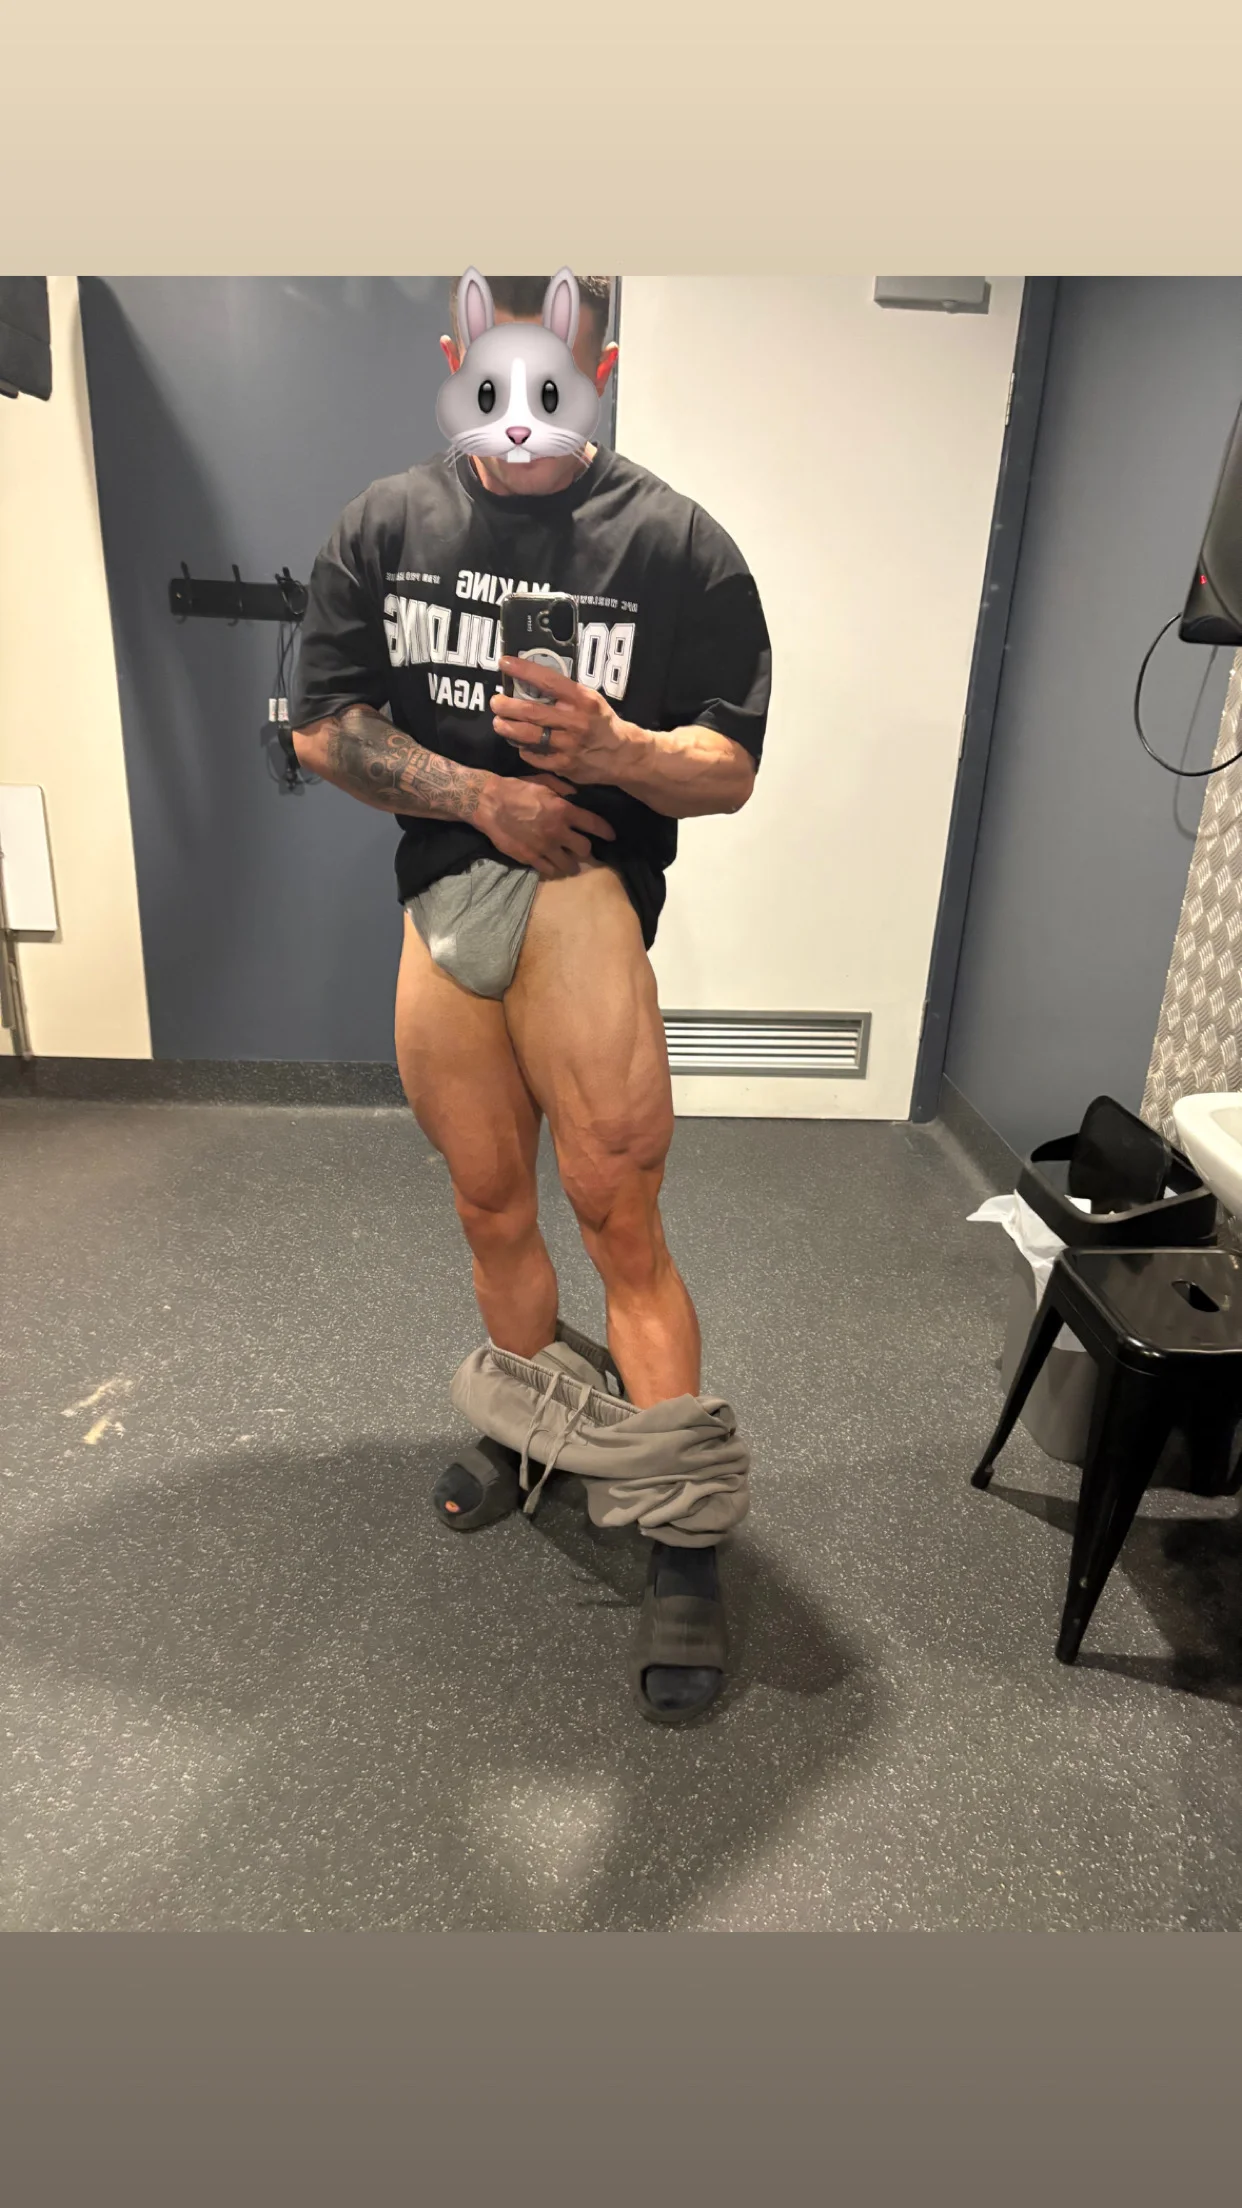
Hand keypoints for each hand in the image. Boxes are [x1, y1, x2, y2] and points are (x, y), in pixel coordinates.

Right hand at [476, 772, 615, 881]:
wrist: (489, 803)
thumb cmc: (516, 788)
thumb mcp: (543, 780)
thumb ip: (563, 789)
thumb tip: (577, 795)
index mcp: (563, 810)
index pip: (593, 824)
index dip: (605, 832)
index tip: (610, 837)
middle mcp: (557, 831)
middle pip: (584, 849)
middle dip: (586, 850)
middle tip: (581, 848)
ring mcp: (544, 847)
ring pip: (568, 864)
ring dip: (571, 863)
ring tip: (568, 861)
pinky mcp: (530, 858)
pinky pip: (549, 870)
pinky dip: (552, 868)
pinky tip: (551, 864)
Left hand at [492, 657, 643, 784]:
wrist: (623, 755)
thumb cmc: (602, 722)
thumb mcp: (591, 700)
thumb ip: (566, 694)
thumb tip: (530, 682)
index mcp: (583, 700)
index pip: (548, 681)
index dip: (524, 671)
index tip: (505, 663)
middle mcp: (576, 722)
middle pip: (532, 711)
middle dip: (508, 706)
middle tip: (496, 702)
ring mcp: (569, 746)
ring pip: (529, 736)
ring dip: (508, 728)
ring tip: (499, 723)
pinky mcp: (564, 765)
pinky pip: (535, 757)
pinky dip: (524, 749)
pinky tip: (520, 743)